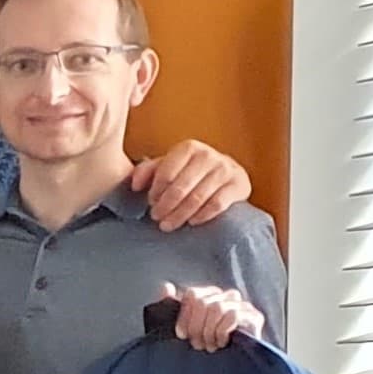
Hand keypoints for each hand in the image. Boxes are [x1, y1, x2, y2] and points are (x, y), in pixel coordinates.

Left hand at [130, 141, 250, 231]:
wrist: (226, 176)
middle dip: (165, 206)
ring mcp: (225, 169)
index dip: (155, 191)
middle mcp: (208, 155)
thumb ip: (147, 171)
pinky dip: (202, 215)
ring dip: (179, 215)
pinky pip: (217, 204)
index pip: (166, 173)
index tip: (150, 203)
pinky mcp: (238, 185)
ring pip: (197, 198)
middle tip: (156, 218)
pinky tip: (192, 222)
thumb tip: (134, 185)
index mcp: (189, 148)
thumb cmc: (190, 172)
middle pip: (180, 188)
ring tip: (168, 225)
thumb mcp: (167, 167)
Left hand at [161, 282, 262, 351]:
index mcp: (210, 295)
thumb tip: (166, 287)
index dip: (184, 315)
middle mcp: (227, 296)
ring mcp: (243, 305)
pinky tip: (221, 343)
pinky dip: (221, 332)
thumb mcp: (185, 328)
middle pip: (203, 302)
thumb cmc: (205, 347)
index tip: (181, 335)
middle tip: (196, 344)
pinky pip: (232, 316)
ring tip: (209, 346)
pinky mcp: (254, 316)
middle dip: (195, 327)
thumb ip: (173, 307)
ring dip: (208, 331)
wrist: (231, 368)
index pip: (193, 294)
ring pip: (217, 308)